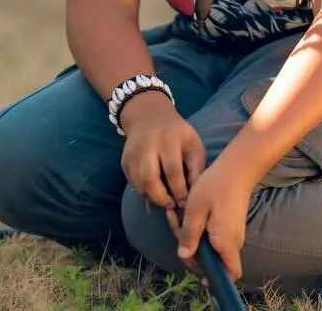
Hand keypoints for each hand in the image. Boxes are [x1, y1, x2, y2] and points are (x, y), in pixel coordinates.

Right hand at [119, 92, 206, 212]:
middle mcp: (147, 146)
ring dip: (152, 197)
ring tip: (164, 199)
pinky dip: (143, 191)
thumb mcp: (193, 143)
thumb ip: (197, 167)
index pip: (172, 171)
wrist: (148, 115)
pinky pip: (132, 183)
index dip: (179, 191)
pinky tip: (154, 190)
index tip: (185, 202)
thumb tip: (194, 194)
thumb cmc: (177, 133)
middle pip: (150, 179)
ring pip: (139, 184)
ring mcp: (133, 153)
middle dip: (161, 198)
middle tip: (171, 206)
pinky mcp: (124, 160)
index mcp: (168, 140)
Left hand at [170, 155, 257, 281]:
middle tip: (175, 223)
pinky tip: (187, 211)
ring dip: (192, 236)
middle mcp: (233, 242)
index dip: (214, 277)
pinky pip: (214, 235)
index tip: (194, 264)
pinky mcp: (230, 224)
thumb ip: (189, 234)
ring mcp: (233, 233)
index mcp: (225, 242)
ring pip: (211, 247)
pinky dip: (199, 228)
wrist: (237, 167)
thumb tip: (184, 255)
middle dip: (191, 249)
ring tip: (177, 213)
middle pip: (213, 261)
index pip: (229, 274)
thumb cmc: (216, 186)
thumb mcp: (195, 209)